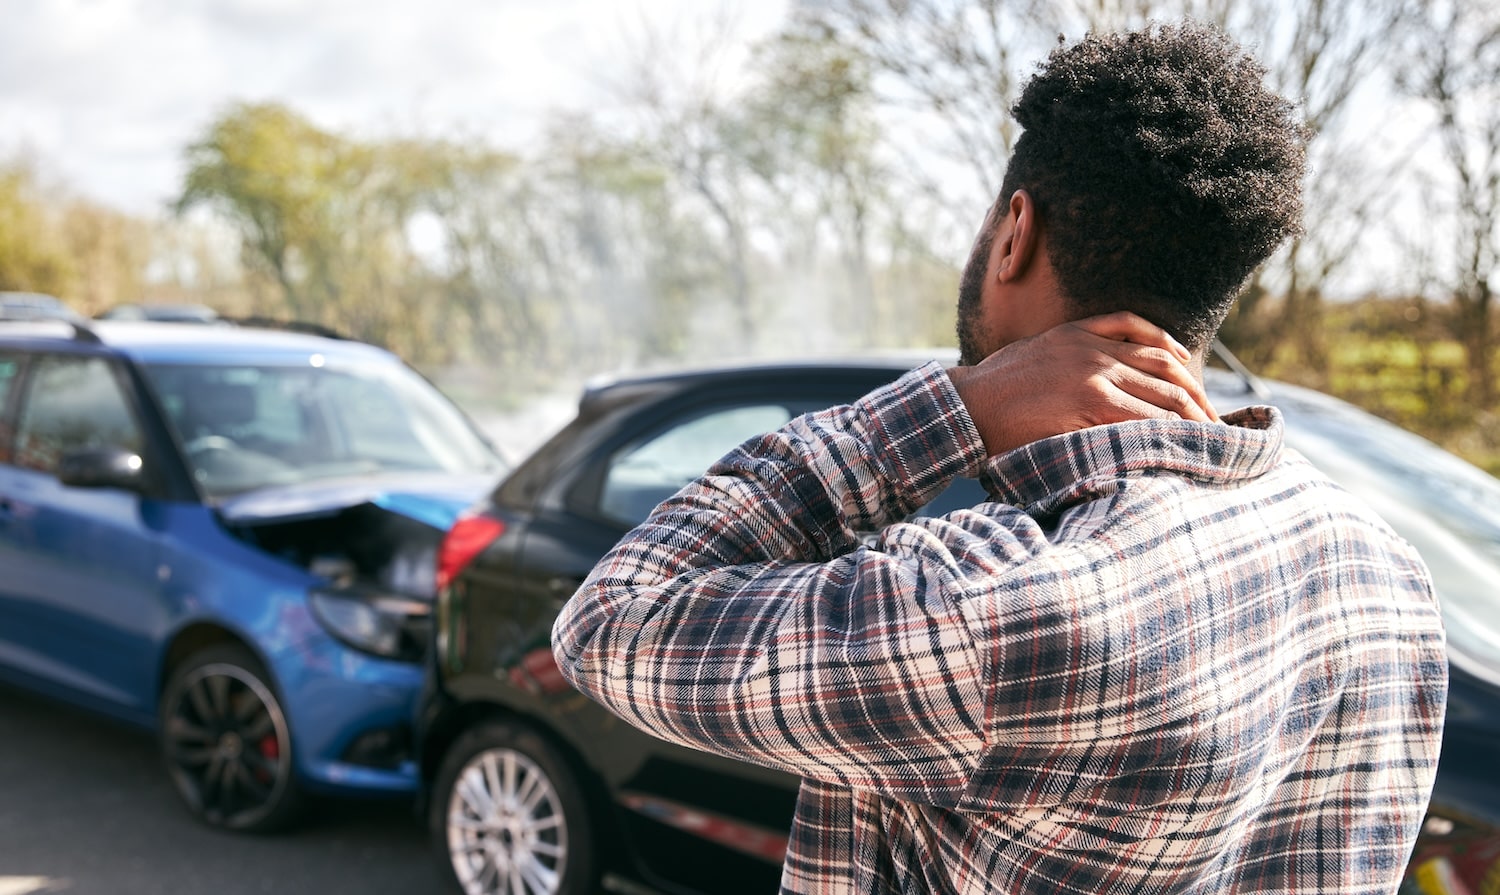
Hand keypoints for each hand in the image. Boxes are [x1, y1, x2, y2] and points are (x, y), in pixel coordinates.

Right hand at [947, 312, 1218, 455]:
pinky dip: (1166, 429)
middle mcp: (1094, 348)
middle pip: (1165, 366)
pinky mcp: (1090, 402)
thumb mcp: (1032, 354)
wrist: (967, 404)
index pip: (1148, 338)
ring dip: (1191, 417)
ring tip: (1209, 437)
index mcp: (1080, 332)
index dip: (1179, 363)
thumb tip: (1091, 380)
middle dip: (1195, 395)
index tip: (1193, 386)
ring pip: (1161, 393)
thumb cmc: (992, 389)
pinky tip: (1180, 442)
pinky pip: (1143, 415)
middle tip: (1214, 420)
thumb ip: (1067, 356)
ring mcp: (1094, 374)